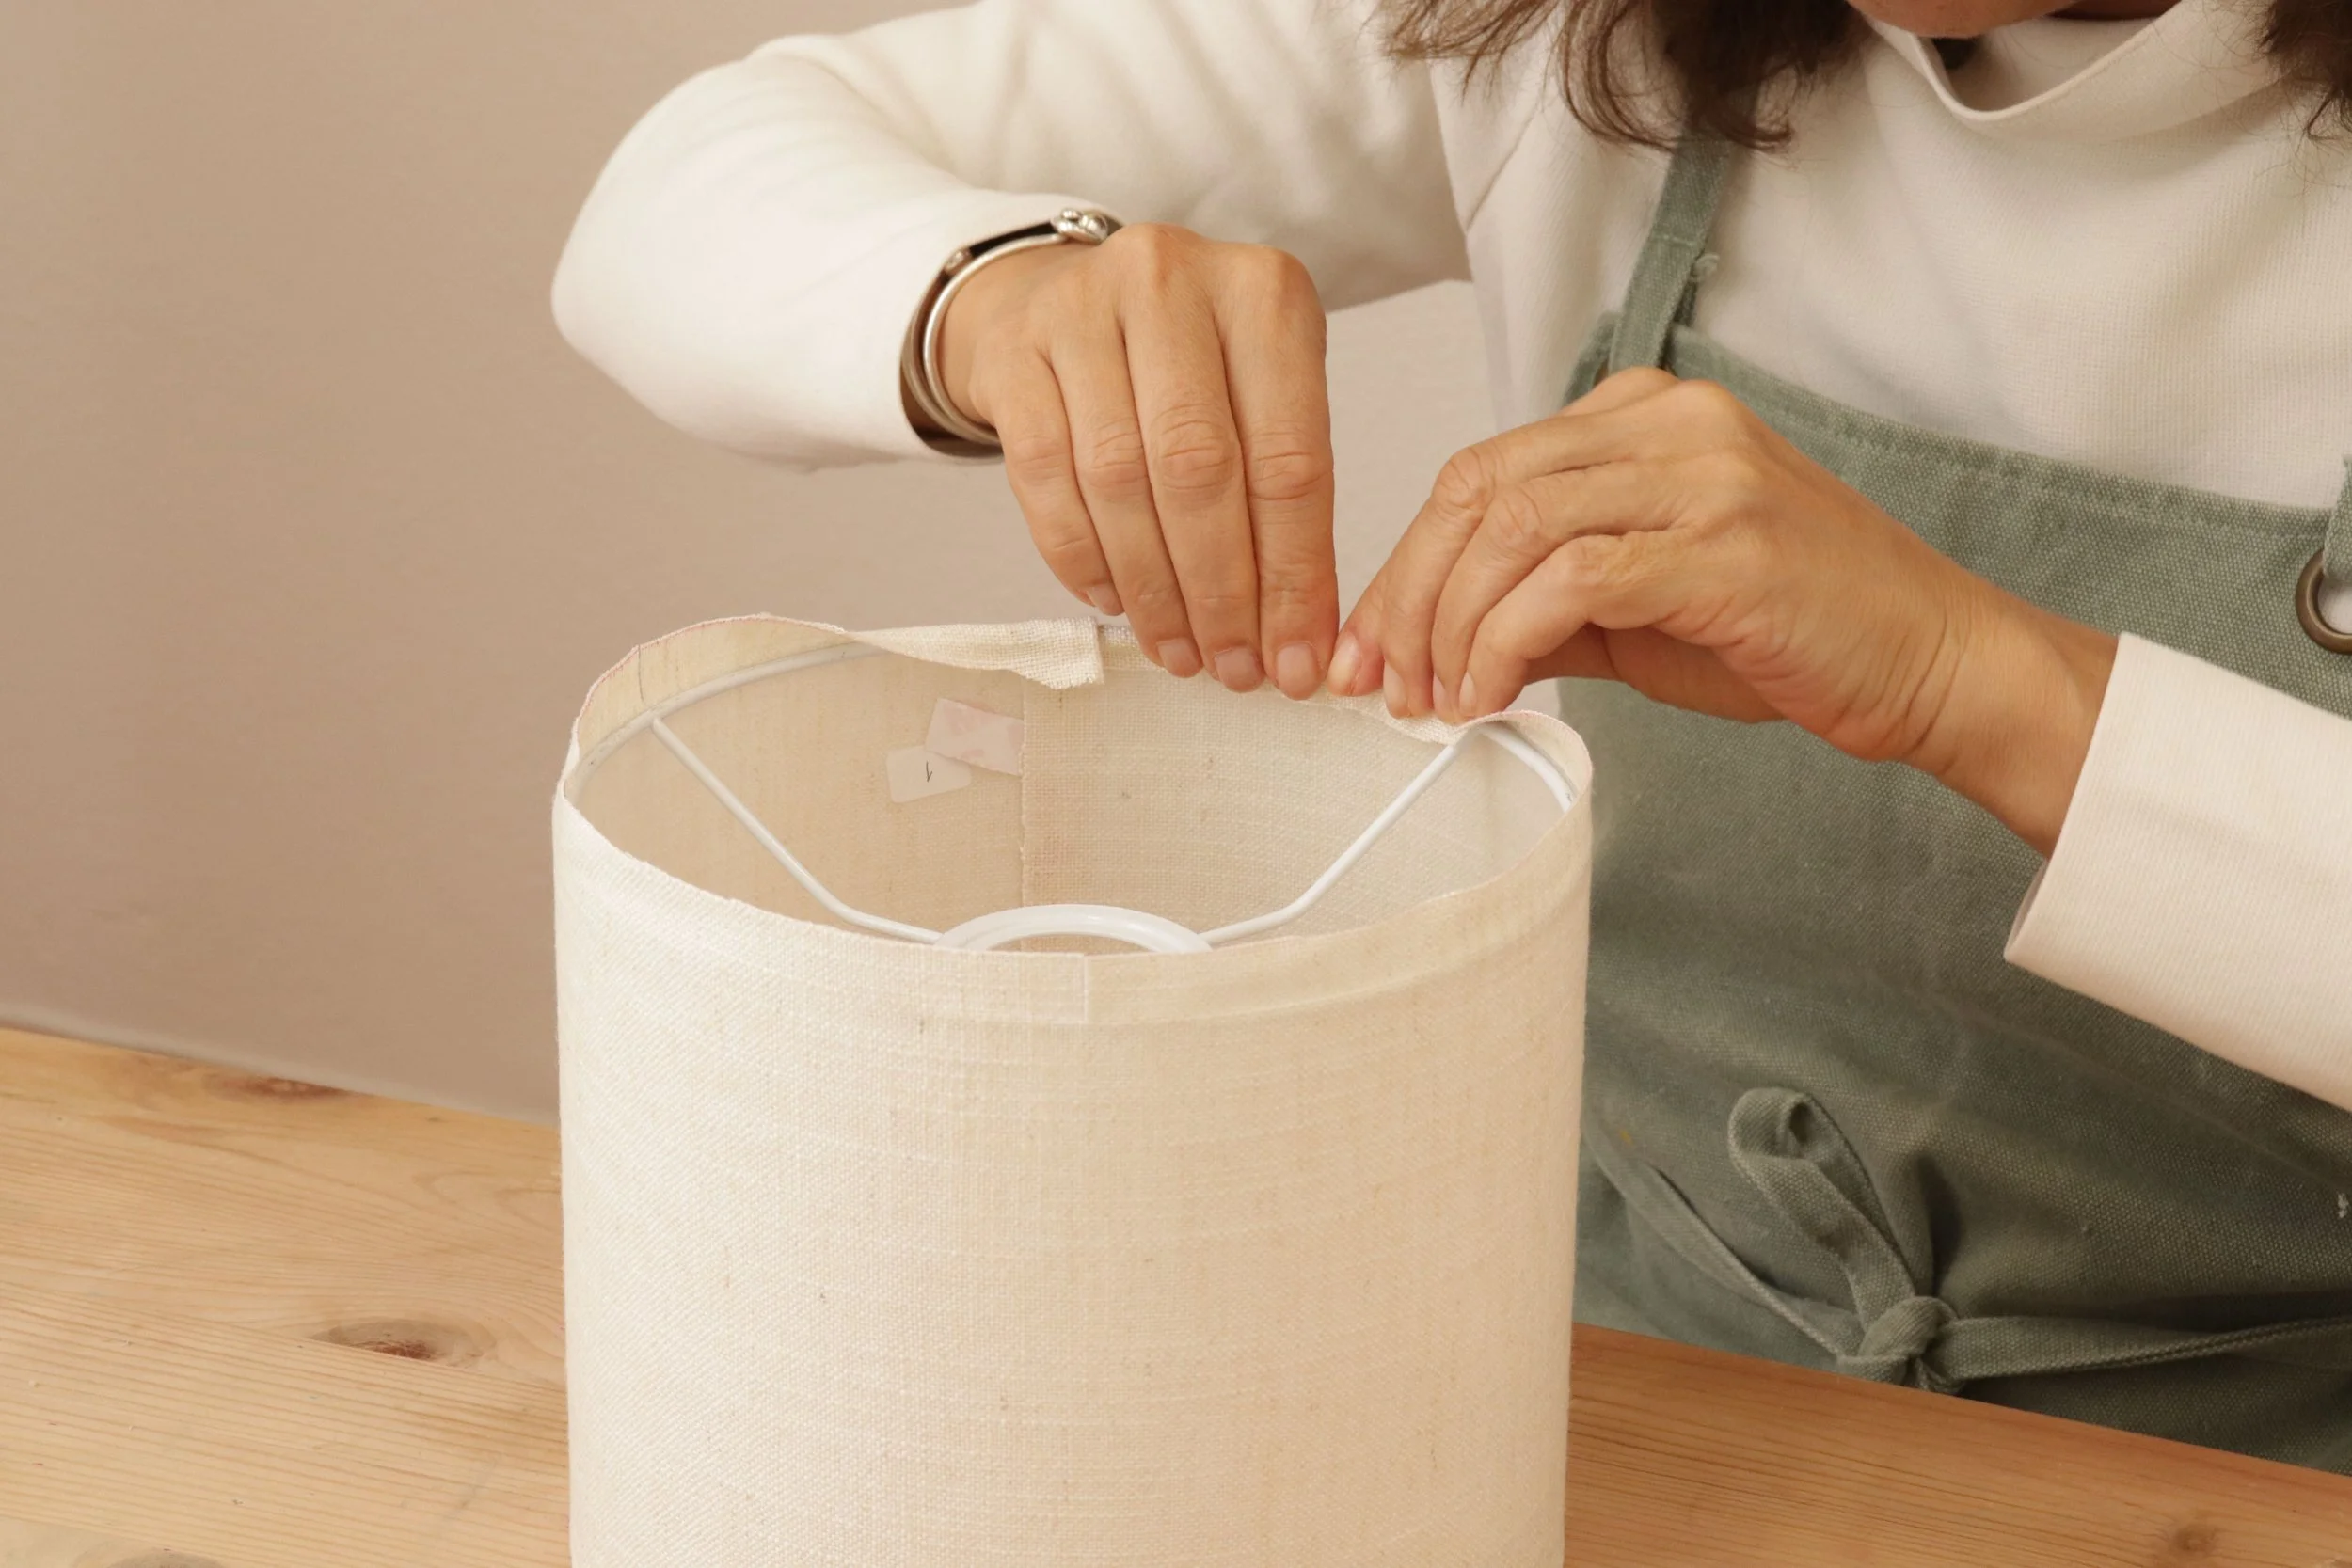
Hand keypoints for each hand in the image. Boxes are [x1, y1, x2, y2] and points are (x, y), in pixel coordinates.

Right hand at [938, 225, 1337, 696]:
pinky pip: (1044, 477)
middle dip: (1220, 591)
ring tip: (1179, 651)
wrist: (1065, 299)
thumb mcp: (1262, 393)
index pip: (1288, 457)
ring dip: (1152, 589)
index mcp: (1265, 292)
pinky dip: (1081, 556)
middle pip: (1198, 470)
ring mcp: (1081, 309)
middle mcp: (1171, 282)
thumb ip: (1285, 495)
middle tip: (1233, 667)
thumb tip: (1301, 638)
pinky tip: (1116, 601)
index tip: (1296, 657)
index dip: (1292, 574)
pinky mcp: (1013, 353)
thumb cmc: (1188, 363)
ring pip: (1117, 480)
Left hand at [1329, 369, 2118, 853]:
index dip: (1406, 561)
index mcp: (1644, 416)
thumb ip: (1544, 602)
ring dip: (1452, 626)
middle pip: (1480, 488)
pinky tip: (1491, 695)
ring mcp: (1702, 475)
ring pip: (1514, 529)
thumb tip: (1436, 642)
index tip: (1367, 643)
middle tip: (1379, 681)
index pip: (1483, 471)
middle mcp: (1670, 422)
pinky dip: (1507, 642)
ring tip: (1437, 701)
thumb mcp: (1641, 608)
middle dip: (1408, 593)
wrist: (1929, 659)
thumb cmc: (1792, 631)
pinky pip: (1573, 581)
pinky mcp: (1723, 546)